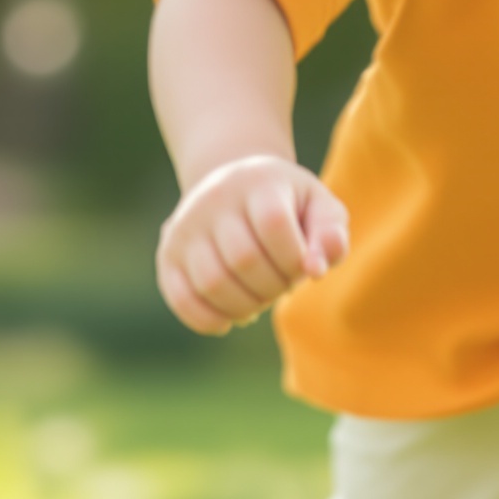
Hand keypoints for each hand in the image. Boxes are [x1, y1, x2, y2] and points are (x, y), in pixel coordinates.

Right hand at [156, 155, 349, 334]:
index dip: (295, 259)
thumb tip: (317, 270)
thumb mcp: (317, 206)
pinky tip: (234, 317)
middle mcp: (214, 198)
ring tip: (261, 298)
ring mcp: (186, 226)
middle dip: (274, 286)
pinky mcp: (168, 254)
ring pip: (213, 283)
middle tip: (283, 284)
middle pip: (244, 259)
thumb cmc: (287, 203)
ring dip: (246, 306)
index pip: (274, 225)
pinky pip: (182, 299)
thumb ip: (330, 233)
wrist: (235, 187)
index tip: (304, 267)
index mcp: (256, 179)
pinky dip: (211, 319)